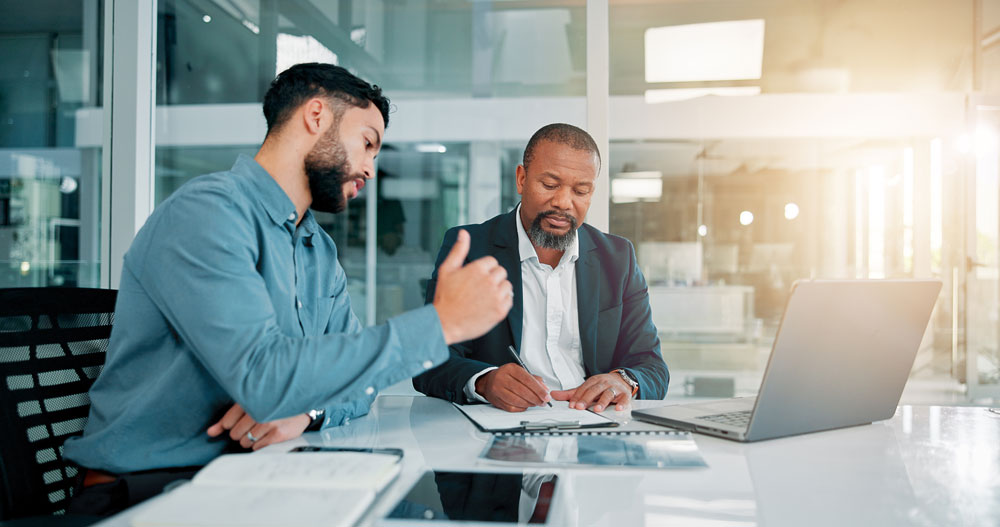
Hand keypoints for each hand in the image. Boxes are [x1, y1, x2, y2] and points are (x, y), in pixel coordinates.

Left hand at [206, 403, 310, 450]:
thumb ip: (228, 418)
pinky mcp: (278, 434)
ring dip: (250, 438)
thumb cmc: (273, 403)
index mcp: (250, 399)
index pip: (228, 421)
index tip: (239, 421)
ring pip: (245, 442)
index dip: (231, 424)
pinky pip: (257, 447)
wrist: (301, 403)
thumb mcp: (249, 403)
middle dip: (241, 432)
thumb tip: (210, 432)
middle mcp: (259, 410)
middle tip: (254, 423)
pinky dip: (260, 443)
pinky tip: (268, 434)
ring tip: (262, 428)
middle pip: (235, 434)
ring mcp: (269, 423)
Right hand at [433, 229, 513, 343]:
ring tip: (485, 297)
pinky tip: (490, 305)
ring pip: (507, 285)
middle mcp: (489, 281)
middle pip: (501, 272)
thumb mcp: (447, 269)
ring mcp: (495, 296)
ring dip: (499, 289)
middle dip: (493, 278)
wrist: (444, 322)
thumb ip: (459, 250)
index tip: (477, 278)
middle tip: (480, 288)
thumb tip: (463, 233)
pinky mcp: (500, 310)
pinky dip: (502, 302)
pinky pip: (509, 300)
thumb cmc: (444, 297)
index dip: (485, 269)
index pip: (492, 261)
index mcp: (477, 269)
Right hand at [474, 363, 550, 411]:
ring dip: (529, 404)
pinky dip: (521, 408)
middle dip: (536, 398)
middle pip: (522, 391)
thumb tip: (545, 389)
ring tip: (536, 403)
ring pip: (517, 400)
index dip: (538, 389)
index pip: (527, 380)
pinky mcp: (496, 400)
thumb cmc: (507, 376)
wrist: (489, 382)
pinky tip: (526, 405)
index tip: (546, 396)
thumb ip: (534, 379)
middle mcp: (502, 378)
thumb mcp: (520, 372)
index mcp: (510, 369)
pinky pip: (511, 407)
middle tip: (543, 402)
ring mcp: (498, 390)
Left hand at [551, 373, 632, 411]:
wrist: (622, 380)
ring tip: (597, 409)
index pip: (584, 388)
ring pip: (608, 394)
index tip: (572, 405)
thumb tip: (554, 395)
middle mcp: (604, 383)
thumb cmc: (602, 386)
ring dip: (602, 401)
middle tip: (580, 407)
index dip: (577, 397)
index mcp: (594, 381)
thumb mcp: (587, 387)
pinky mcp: (625, 394)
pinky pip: (624, 399)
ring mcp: (614, 389)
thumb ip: (571, 393)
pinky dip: (622, 404)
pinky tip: (618, 408)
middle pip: (594, 390)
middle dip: (587, 399)